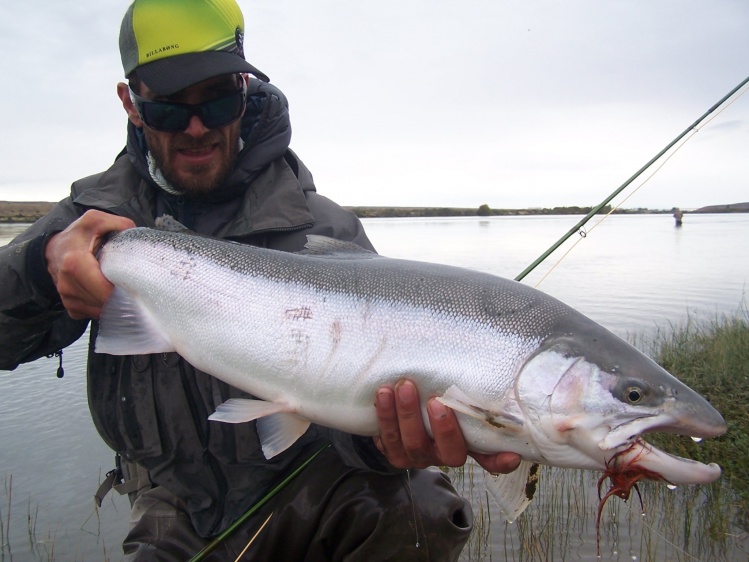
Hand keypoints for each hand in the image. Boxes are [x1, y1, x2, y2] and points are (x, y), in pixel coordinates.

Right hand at [45, 210, 135, 318]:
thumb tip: (135, 232)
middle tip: (133, 288)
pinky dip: (103, 307)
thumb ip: (118, 223)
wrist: (53, 249)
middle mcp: (68, 284)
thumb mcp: (95, 220)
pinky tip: (106, 294)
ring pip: (99, 311)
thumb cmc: (77, 236)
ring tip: (120, 289)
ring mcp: (68, 298)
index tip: (136, 286)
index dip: (124, 292)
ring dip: (113, 304)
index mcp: (75, 263)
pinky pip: (92, 314)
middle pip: (104, 303)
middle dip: (121, 298)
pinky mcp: (70, 307)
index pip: (104, 291)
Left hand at [373, 379, 521, 472]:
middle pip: (445, 450)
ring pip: (410, 444)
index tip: (512, 455)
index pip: (488, 458)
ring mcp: (416, 457)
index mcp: (464, 445)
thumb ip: (464, 391)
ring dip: (403, 415)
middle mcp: (441, 455)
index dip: (500, 461)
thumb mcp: (451, 397)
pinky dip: (383, 418)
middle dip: (440, 426)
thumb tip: (483, 359)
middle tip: (434, 399)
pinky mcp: (393, 453)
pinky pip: (386, 441)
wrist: (397, 410)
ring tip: (398, 387)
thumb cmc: (432, 399)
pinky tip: (382, 396)